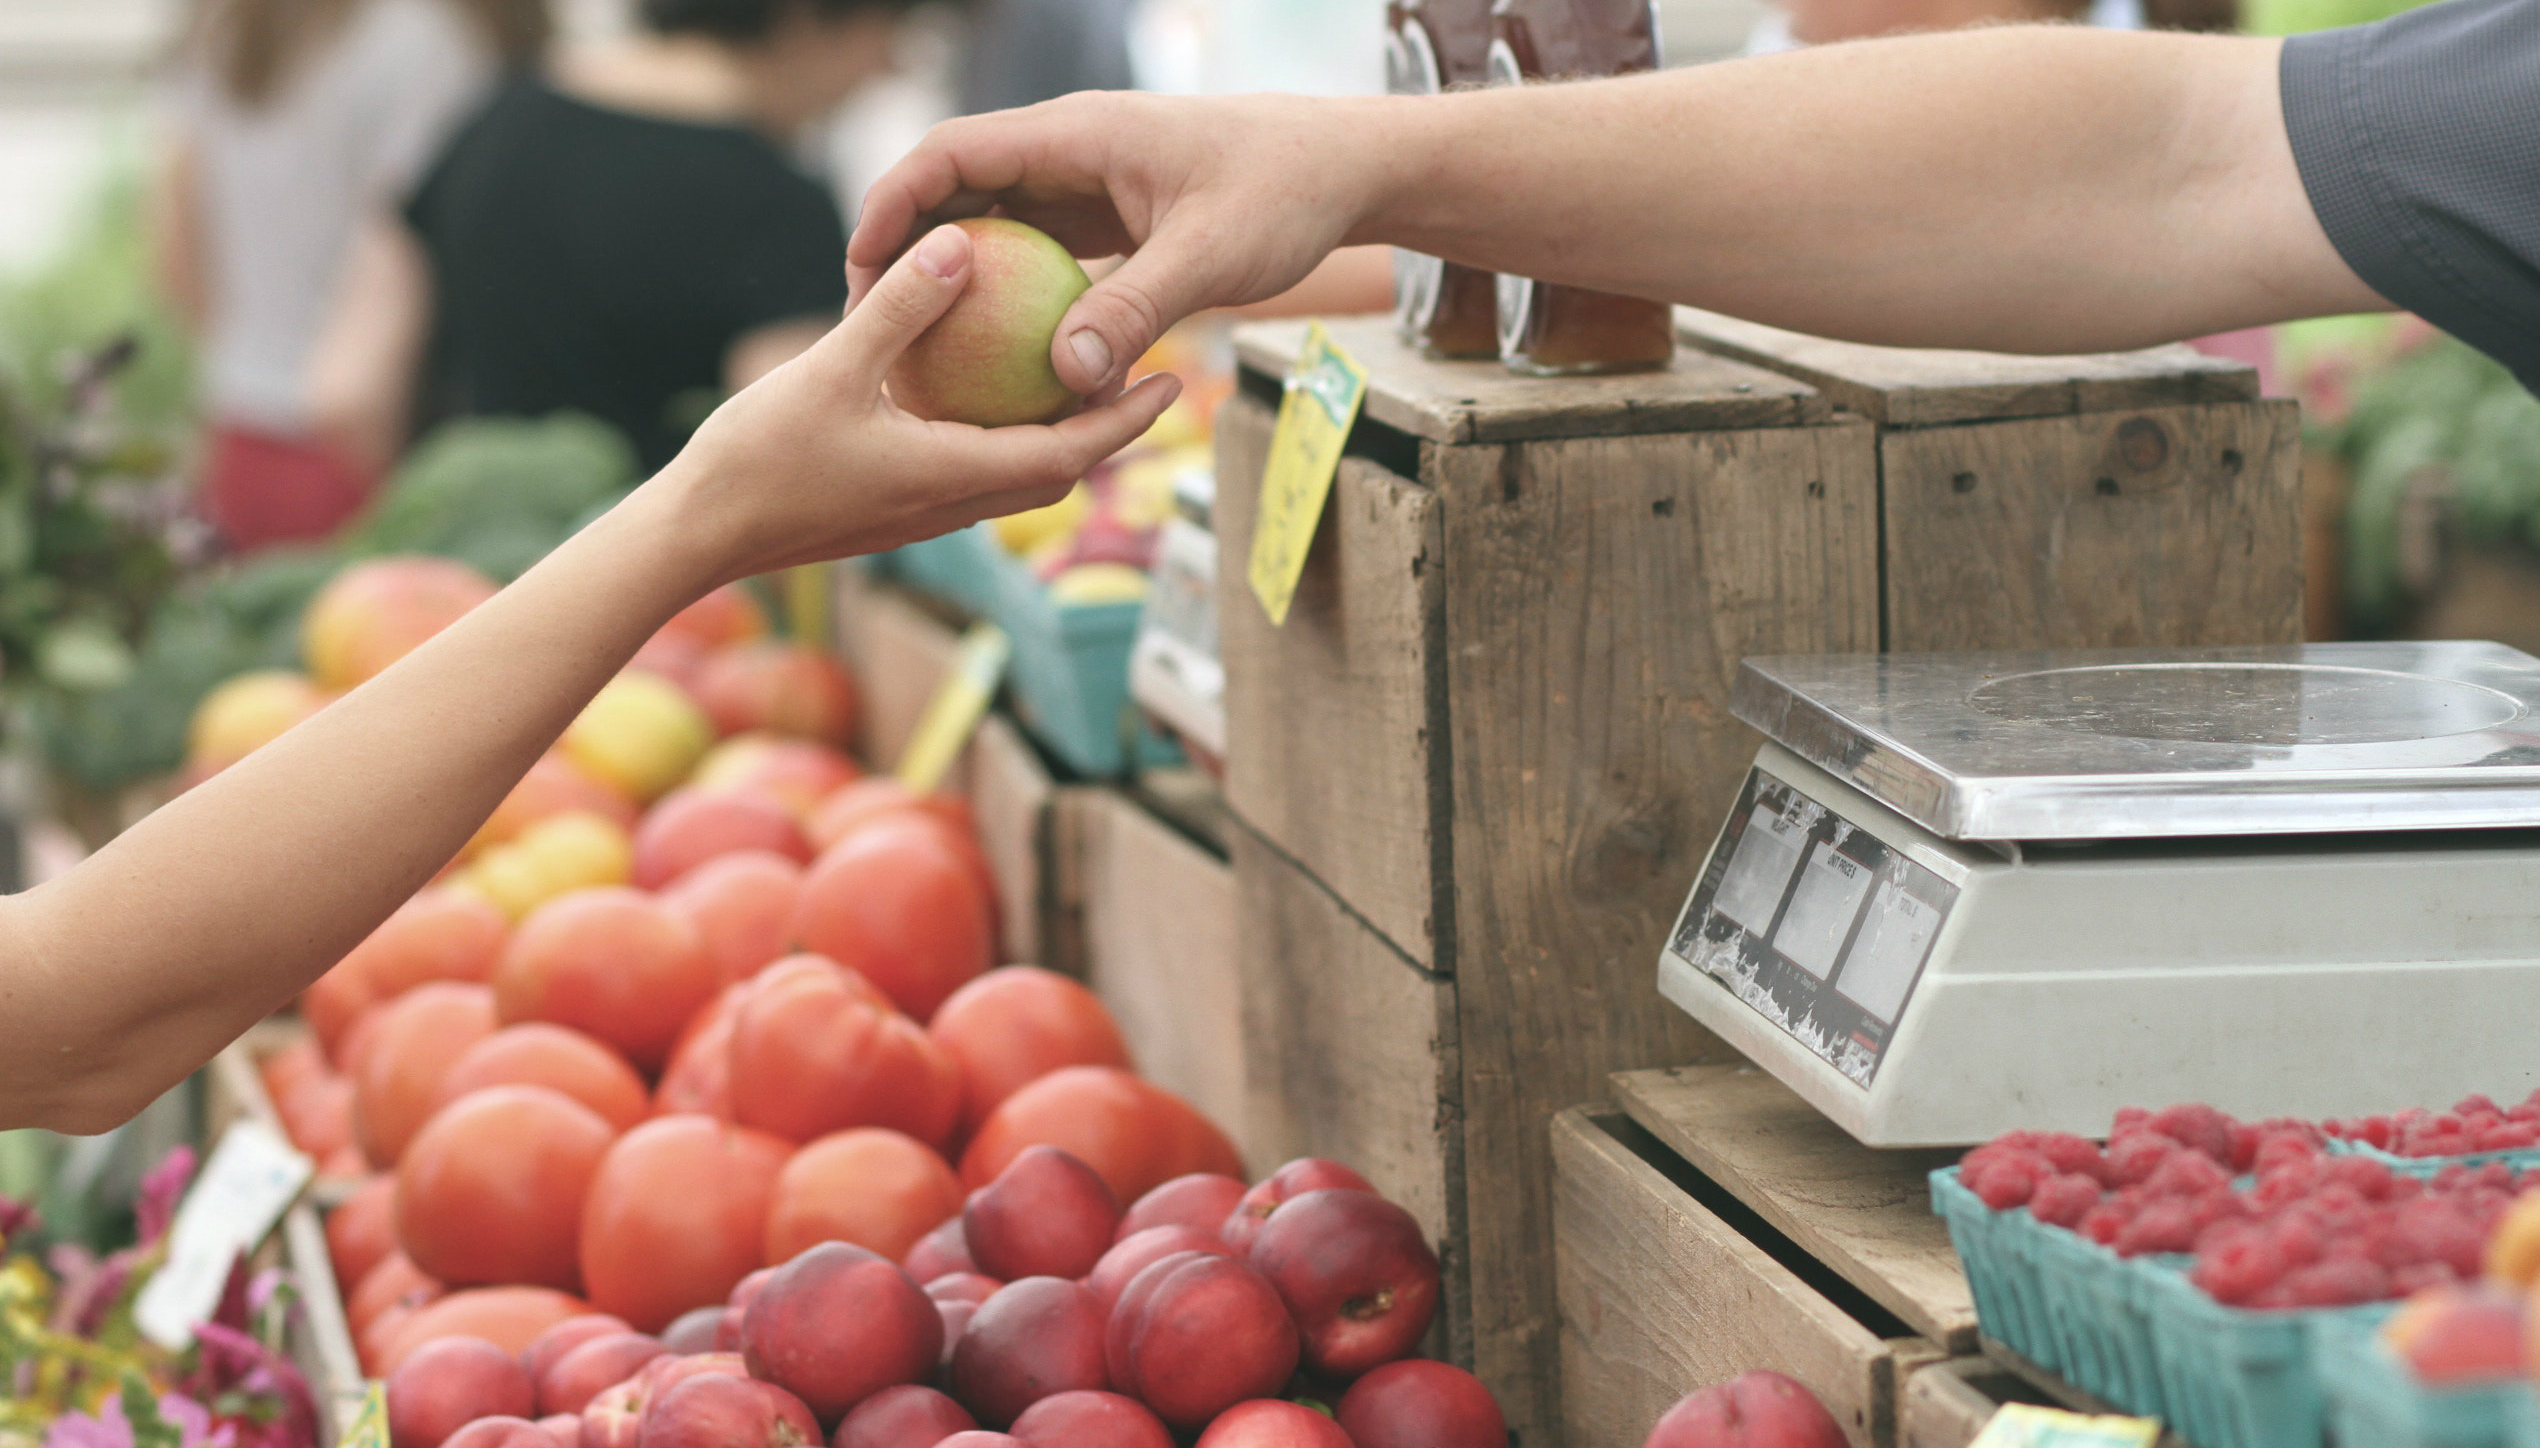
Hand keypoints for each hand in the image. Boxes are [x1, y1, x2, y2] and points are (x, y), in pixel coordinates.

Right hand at [663, 221, 1181, 585]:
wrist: (697, 536)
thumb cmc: (758, 459)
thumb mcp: (831, 369)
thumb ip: (900, 309)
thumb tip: (961, 244)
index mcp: (952, 477)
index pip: (1069, 455)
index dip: (1126, 421)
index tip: (1172, 383)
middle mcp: (950, 506)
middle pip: (1056, 471)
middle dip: (1108, 430)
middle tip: (1148, 376)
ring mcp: (920, 514)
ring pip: (1013, 477)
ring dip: (1056, 437)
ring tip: (1081, 381)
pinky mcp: (892, 511)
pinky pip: (969, 472)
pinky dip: (999, 438)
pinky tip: (983, 394)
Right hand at [848, 92, 1393, 394]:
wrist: (1343, 169)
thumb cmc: (1284, 194)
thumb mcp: (1211, 257)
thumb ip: (1136, 310)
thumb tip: (1065, 376)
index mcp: (1077, 135)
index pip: (953, 153)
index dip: (894, 203)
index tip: (861, 268)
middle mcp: (1070, 152)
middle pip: (957, 187)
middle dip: (906, 246)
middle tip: (869, 321)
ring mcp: (1087, 184)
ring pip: (994, 222)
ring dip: (953, 276)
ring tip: (916, 346)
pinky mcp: (1108, 218)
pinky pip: (1037, 253)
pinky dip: (1008, 296)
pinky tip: (994, 358)